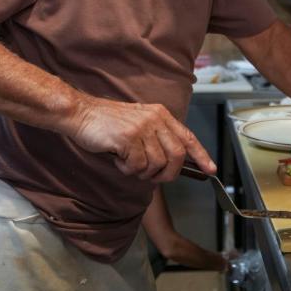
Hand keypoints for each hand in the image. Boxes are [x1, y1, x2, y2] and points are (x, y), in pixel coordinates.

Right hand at [68, 96, 215, 181]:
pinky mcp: (128, 138)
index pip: (187, 136)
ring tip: (128, 163)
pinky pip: (138, 166)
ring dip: (142, 171)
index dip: (201, 155)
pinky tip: (118, 159)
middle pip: (176, 155)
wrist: (80, 114)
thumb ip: (156, 138)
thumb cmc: (107, 123)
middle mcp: (155, 119)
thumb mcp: (138, 124)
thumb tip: (171, 163)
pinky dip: (128, 169)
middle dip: (167, 173)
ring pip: (157, 163)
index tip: (210, 169)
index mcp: (160, 114)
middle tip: (152, 177)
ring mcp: (142, 128)